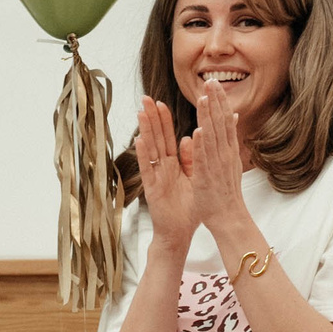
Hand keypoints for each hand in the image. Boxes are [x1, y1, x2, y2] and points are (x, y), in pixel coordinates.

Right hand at [133, 99, 199, 248]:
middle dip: (151, 119)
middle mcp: (162, 168)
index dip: (164, 121)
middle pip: (156, 139)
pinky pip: (148, 170)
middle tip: (146, 99)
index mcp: (173, 165)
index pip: (168, 138)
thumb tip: (190, 137)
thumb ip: (191, 159)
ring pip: (150, 150)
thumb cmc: (187, 208)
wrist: (180, 232)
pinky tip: (139, 142)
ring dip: (145, 131)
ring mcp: (156, 177)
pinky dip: (143, 156)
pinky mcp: (152, 189)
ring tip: (140, 112)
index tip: (161, 103)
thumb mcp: (193, 179)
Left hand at [177, 79, 255, 240]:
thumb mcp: (230, 160)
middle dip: (216, 102)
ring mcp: (217, 165)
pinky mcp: (207, 178)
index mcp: (228, 150)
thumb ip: (229, 138)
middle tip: (211, 81)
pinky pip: (204, 159)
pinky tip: (199, 131)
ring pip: (213, 137)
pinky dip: (202, 145)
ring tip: (204, 98)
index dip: (220, 101)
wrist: (229, 217)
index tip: (214, 83)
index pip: (224, 121)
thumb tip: (232, 116)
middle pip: (220, 124)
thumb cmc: (226, 191)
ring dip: (208, 117)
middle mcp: (224, 154)